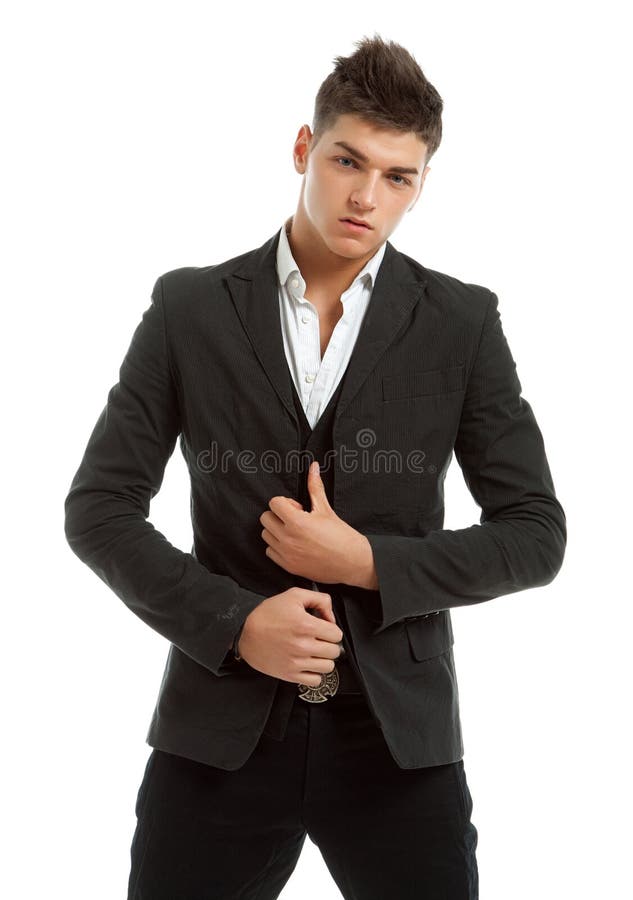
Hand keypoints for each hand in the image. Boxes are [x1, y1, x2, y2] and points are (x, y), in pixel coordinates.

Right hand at [238, 586, 343, 685]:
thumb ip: (320, 600)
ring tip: (314, 652)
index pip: (337, 634)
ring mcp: (296, 662)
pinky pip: (315, 680)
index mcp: (306, 625)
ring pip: (328, 667)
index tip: (323, 629)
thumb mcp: (294, 595)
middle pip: (334, 651)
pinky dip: (314, 673)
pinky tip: (307, 663)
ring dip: (323, 659)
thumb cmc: (268, 614)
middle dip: (329, 644)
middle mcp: (303, 645)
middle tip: (319, 640)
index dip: (331, 629)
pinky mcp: (290, 674)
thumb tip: (331, 618)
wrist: (245, 633)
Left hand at [259, 461, 370, 584]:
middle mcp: (288, 538)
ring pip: (266, 535)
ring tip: (294, 532)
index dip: (285, 502)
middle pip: (266, 518)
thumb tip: (313, 467)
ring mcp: (287, 554)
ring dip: (276, 530)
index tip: (297, 508)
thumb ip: (315, 487)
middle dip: (278, 515)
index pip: (273, 503)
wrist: (352, 562)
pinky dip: (278, 546)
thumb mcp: (326, 508)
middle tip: (295, 519)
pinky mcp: (288, 566)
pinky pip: (270, 551)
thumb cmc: (341, 536)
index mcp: (297, 522)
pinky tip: (293, 544)